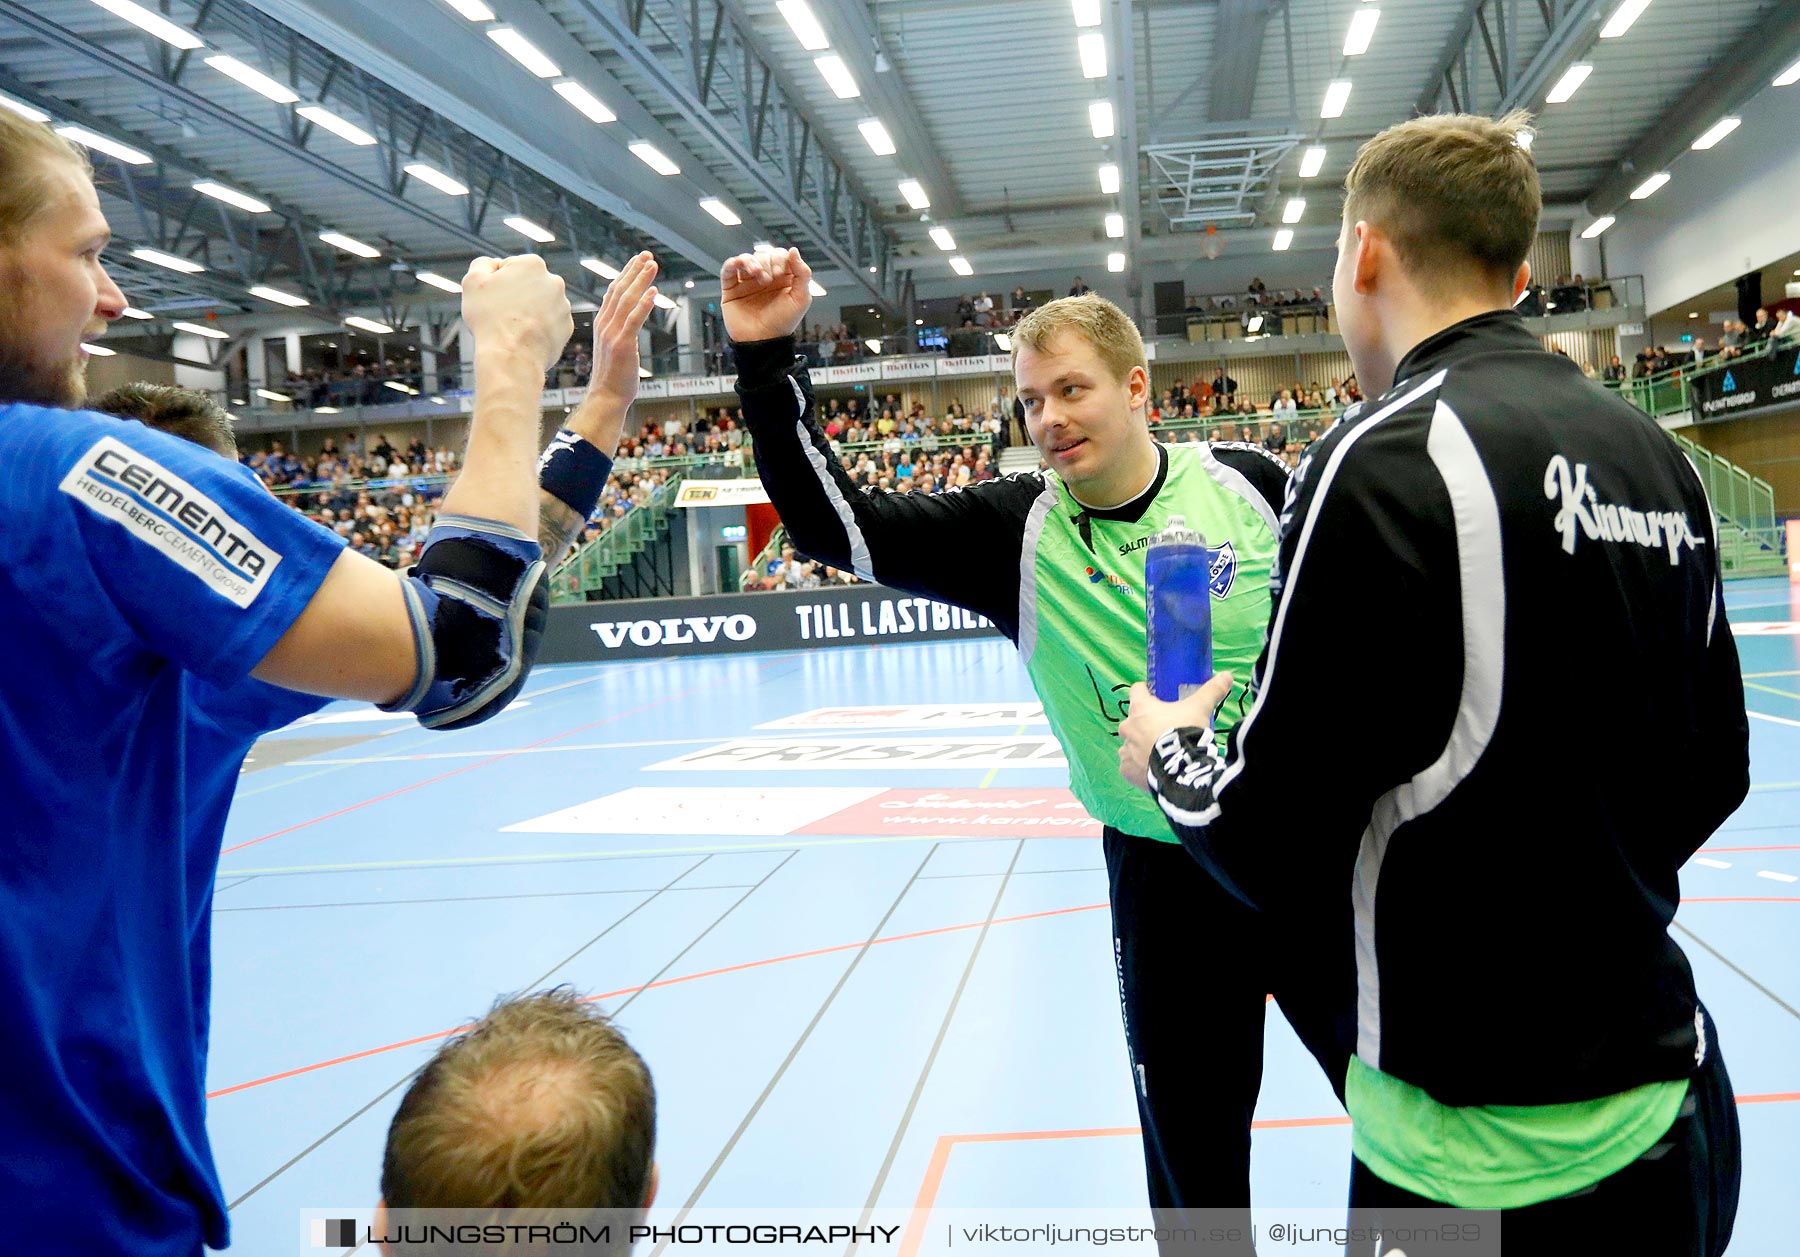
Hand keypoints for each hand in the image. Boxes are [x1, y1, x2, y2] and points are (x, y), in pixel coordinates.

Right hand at [461, 254, 571, 373]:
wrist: (511, 357)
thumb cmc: (490, 319)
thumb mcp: (473, 281)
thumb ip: (482, 264)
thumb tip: (493, 264)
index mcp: (533, 264)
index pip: (510, 268)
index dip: (495, 283)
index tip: (491, 298)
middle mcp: (554, 282)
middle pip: (527, 286)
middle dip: (515, 296)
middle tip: (500, 313)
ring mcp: (563, 306)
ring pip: (539, 305)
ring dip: (527, 312)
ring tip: (512, 327)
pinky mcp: (566, 328)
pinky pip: (548, 324)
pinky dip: (538, 328)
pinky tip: (524, 337)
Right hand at [585, 250, 659, 418]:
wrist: (606, 398)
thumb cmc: (613, 377)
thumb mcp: (614, 348)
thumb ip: (619, 332)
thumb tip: (628, 325)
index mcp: (602, 323)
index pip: (614, 291)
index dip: (626, 274)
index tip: (638, 260)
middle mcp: (604, 324)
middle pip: (620, 290)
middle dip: (635, 270)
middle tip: (648, 255)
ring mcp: (612, 333)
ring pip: (627, 300)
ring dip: (641, 280)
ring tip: (652, 265)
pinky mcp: (622, 344)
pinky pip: (634, 319)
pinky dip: (644, 304)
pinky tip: (654, 291)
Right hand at [720, 246, 812, 341]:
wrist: (762, 341)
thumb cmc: (783, 323)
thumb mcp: (801, 298)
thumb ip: (802, 273)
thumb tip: (793, 250)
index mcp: (782, 279)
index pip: (780, 256)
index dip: (780, 259)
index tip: (781, 274)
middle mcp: (764, 278)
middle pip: (763, 255)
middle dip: (767, 262)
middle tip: (769, 280)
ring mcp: (747, 283)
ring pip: (746, 259)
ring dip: (752, 262)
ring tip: (757, 275)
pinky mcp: (731, 289)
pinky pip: (728, 269)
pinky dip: (733, 262)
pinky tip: (740, 265)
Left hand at [1116, 673, 1233, 796]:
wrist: (1181, 768)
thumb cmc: (1185, 731)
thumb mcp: (1200, 708)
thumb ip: (1211, 691)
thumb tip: (1227, 676)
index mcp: (1140, 708)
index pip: (1137, 690)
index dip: (1146, 692)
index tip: (1156, 697)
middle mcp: (1127, 727)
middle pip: (1133, 720)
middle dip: (1145, 723)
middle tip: (1164, 730)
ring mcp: (1125, 750)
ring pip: (1130, 744)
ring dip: (1141, 746)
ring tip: (1160, 752)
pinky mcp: (1126, 770)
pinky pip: (1129, 765)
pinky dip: (1138, 766)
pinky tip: (1153, 769)